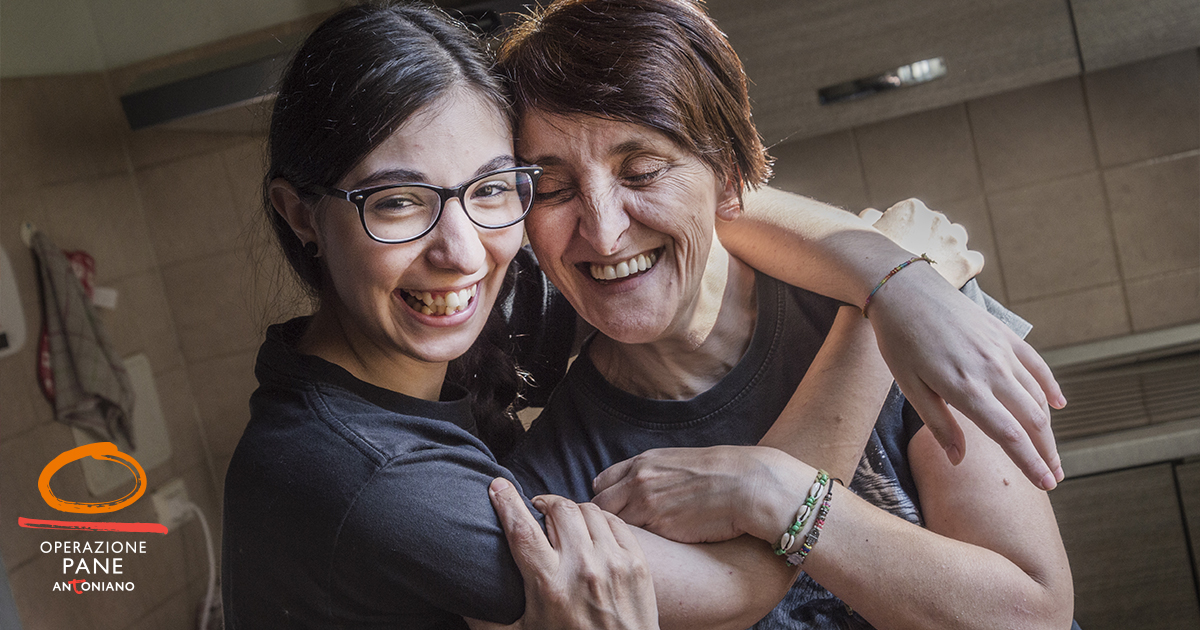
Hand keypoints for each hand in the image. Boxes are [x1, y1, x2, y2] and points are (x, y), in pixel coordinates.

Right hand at [466, 478, 658, 629]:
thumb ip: (486, 621)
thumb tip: (458, 603)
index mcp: (549, 585)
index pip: (522, 529)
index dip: (507, 502)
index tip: (497, 485)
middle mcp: (582, 569)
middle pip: (559, 510)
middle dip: (544, 502)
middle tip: (538, 509)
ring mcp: (613, 563)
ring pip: (588, 511)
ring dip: (572, 510)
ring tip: (564, 521)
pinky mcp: (636, 563)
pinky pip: (615, 522)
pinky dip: (600, 520)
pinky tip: (591, 530)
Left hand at [592, 446, 803, 543]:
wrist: (747, 485)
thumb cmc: (721, 473)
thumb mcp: (678, 461)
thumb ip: (653, 473)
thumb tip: (640, 488)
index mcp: (643, 463)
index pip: (601, 483)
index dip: (605, 498)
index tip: (613, 509)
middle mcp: (638, 482)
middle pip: (599, 507)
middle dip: (605, 519)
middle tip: (618, 531)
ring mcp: (646, 507)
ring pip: (613, 527)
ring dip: (619, 535)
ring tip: (633, 543)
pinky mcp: (661, 530)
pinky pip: (637, 542)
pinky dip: (639, 547)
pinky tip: (651, 549)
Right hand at [860, 198, 982, 287]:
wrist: (880, 287)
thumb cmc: (865, 262)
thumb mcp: (860, 233)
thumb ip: (869, 219)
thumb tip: (873, 214)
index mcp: (913, 208)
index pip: (919, 215)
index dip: (910, 233)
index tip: (904, 247)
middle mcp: (937, 219)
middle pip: (939, 226)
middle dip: (932, 240)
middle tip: (917, 262)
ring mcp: (953, 240)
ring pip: (958, 240)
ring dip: (950, 251)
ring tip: (936, 270)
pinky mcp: (966, 263)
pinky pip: (974, 261)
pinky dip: (967, 267)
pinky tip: (955, 277)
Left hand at [866, 267, 1066, 489]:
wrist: (904, 288)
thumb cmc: (899, 340)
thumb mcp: (909, 386)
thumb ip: (939, 424)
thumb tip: (959, 460)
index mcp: (965, 388)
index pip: (1009, 435)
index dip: (1030, 463)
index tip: (1046, 485)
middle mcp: (991, 370)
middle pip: (1032, 420)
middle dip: (1046, 453)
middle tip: (1055, 478)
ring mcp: (1002, 350)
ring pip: (1037, 396)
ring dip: (1048, 428)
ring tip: (1051, 452)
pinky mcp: (1004, 334)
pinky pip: (1036, 365)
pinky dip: (1049, 387)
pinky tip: (1058, 406)